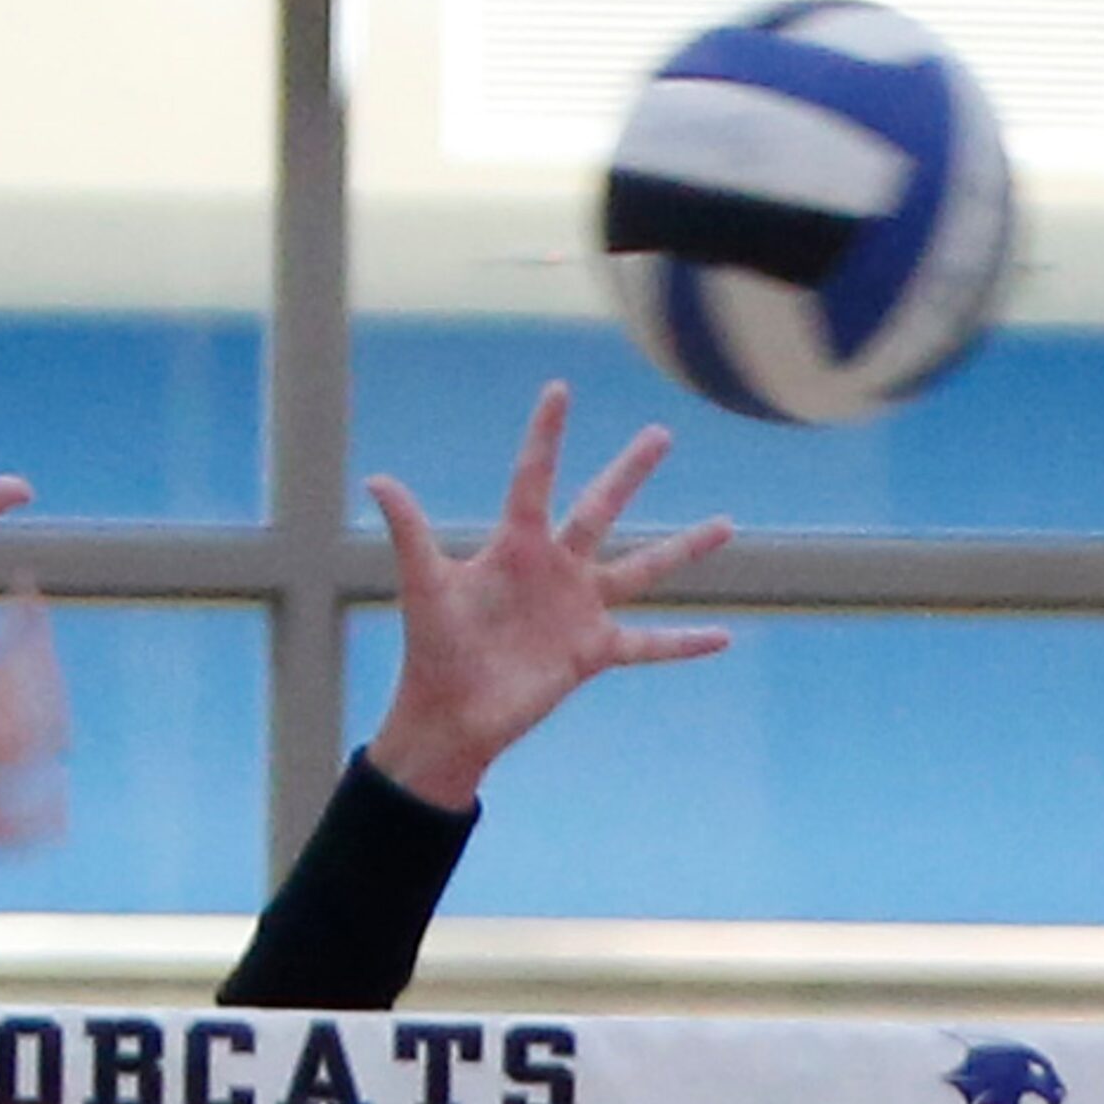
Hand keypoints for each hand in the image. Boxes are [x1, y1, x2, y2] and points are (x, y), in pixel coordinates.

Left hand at [363, 382, 733, 811]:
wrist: (449, 715)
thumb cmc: (433, 650)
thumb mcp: (425, 585)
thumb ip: (410, 532)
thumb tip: (377, 479)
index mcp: (516, 547)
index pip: (534, 478)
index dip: (546, 435)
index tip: (560, 389)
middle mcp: (554, 570)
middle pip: (601, 508)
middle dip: (630, 472)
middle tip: (660, 434)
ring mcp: (578, 609)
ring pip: (643, 569)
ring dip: (684, 548)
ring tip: (727, 524)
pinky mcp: (592, 651)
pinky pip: (649, 644)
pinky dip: (684, 643)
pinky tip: (725, 637)